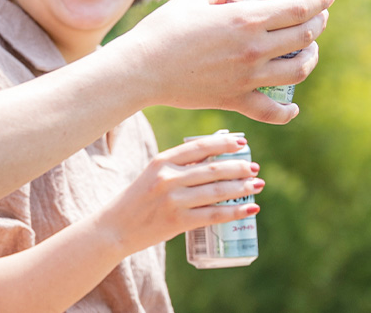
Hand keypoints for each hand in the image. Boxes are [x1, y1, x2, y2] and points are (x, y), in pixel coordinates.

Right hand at [93, 134, 262, 254]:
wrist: (114, 229)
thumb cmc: (138, 200)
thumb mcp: (153, 175)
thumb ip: (179, 167)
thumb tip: (215, 161)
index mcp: (162, 161)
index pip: (199, 147)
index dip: (224, 143)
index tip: (242, 142)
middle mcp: (168, 178)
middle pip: (213, 169)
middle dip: (239, 167)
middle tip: (253, 168)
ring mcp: (173, 200)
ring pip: (217, 191)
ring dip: (242, 188)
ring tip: (256, 185)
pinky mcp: (178, 221)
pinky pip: (214, 215)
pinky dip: (235, 212)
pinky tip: (250, 209)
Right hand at [102, 0, 334, 123]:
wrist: (142, 69)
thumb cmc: (164, 29)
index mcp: (246, 19)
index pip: (299, 9)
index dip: (321, 0)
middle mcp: (254, 48)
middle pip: (305, 36)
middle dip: (318, 24)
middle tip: (318, 18)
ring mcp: (248, 77)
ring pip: (298, 71)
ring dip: (311, 59)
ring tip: (309, 51)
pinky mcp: (236, 100)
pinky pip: (272, 111)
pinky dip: (288, 112)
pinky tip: (293, 106)